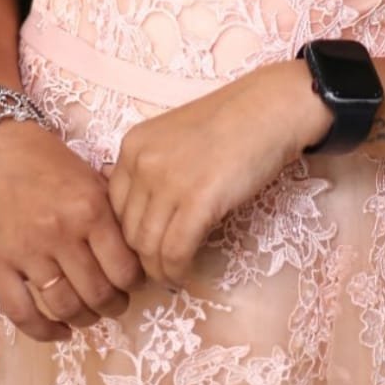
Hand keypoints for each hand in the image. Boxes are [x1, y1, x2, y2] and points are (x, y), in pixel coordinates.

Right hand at [0, 118, 145, 341]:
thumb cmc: (47, 158)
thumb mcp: (90, 176)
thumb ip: (112, 211)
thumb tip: (138, 246)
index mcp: (90, 208)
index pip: (124, 268)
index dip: (134, 284)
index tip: (134, 283)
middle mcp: (61, 233)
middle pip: (98, 293)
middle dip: (113, 306)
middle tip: (116, 303)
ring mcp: (27, 251)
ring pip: (64, 307)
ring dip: (84, 319)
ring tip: (90, 314)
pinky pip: (22, 313)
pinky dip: (44, 332)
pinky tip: (59, 332)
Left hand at [106, 59, 331, 287]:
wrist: (270, 108)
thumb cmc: (230, 122)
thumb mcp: (174, 138)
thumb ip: (152, 168)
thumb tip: (143, 216)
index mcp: (133, 144)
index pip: (113, 206)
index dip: (128, 234)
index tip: (146, 246)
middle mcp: (142, 161)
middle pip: (128, 230)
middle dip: (142, 257)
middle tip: (161, 267)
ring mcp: (168, 181)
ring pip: (148, 247)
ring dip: (160, 269)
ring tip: (174, 275)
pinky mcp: (197, 201)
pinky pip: (175, 252)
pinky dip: (177, 270)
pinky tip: (186, 273)